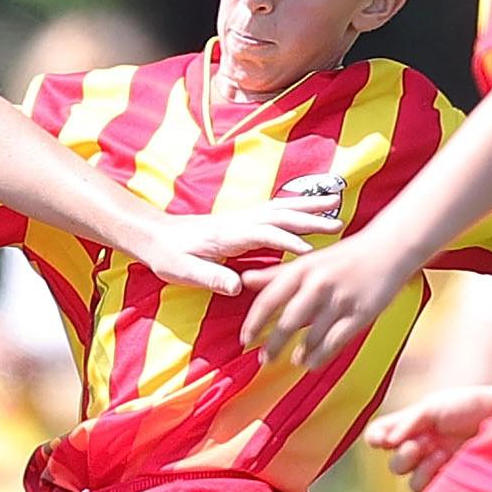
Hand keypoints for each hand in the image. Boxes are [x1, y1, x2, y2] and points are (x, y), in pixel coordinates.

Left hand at [135, 194, 339, 297]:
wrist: (154, 236)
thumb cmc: (168, 256)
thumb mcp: (183, 271)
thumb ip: (210, 277)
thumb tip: (236, 287)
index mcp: (227, 234)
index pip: (264, 235)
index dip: (288, 242)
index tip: (312, 252)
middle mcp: (239, 221)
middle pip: (279, 215)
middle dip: (309, 218)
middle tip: (337, 223)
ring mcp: (242, 218)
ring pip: (281, 208)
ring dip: (307, 206)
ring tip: (335, 204)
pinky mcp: (243, 220)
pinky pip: (276, 210)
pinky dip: (296, 206)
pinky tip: (311, 208)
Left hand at [241, 234, 417, 364]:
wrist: (389, 247)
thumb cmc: (347, 256)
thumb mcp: (309, 261)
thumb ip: (276, 273)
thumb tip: (245, 280)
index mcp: (303, 269)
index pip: (269, 299)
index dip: (254, 323)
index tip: (245, 340)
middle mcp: (319, 284)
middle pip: (288, 322)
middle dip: (273, 345)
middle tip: (264, 360)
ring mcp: (341, 300)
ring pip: (312, 336)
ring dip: (298, 353)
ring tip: (293, 360)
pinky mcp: (361, 314)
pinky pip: (335, 341)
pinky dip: (320, 356)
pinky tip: (311, 362)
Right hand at [364, 385, 491, 491]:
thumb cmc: (468, 405)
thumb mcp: (433, 406)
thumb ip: (407, 422)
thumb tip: (385, 442)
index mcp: (412, 424)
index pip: (381, 434)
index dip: (375, 438)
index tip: (380, 440)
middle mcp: (421, 445)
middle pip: (394, 462)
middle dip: (403, 455)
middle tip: (419, 444)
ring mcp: (434, 465)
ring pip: (408, 478)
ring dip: (418, 465)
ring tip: (438, 451)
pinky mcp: (448, 479)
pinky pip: (425, 488)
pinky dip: (429, 474)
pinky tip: (445, 460)